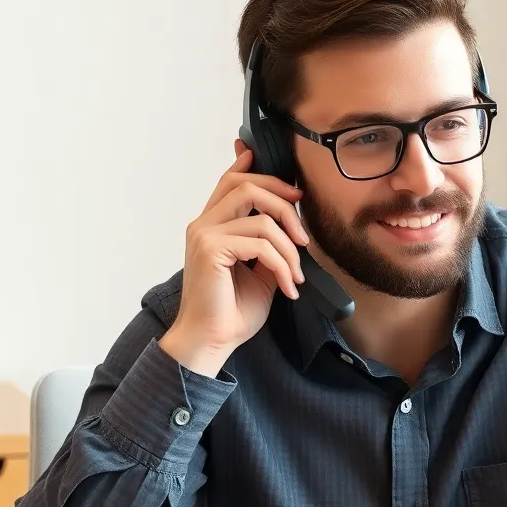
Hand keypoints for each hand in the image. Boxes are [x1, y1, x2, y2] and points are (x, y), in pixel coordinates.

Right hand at [159, 148, 308, 376]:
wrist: (212, 341)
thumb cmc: (232, 311)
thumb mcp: (260, 271)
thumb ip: (269, 245)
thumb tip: (292, 228)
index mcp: (211, 226)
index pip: (229, 183)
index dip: (249, 165)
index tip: (273, 165)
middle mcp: (203, 225)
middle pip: (246, 187)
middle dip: (283, 202)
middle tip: (303, 233)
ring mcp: (204, 235)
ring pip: (261, 216)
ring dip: (290, 247)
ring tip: (297, 274)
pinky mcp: (211, 250)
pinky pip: (261, 244)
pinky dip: (283, 265)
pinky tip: (289, 288)